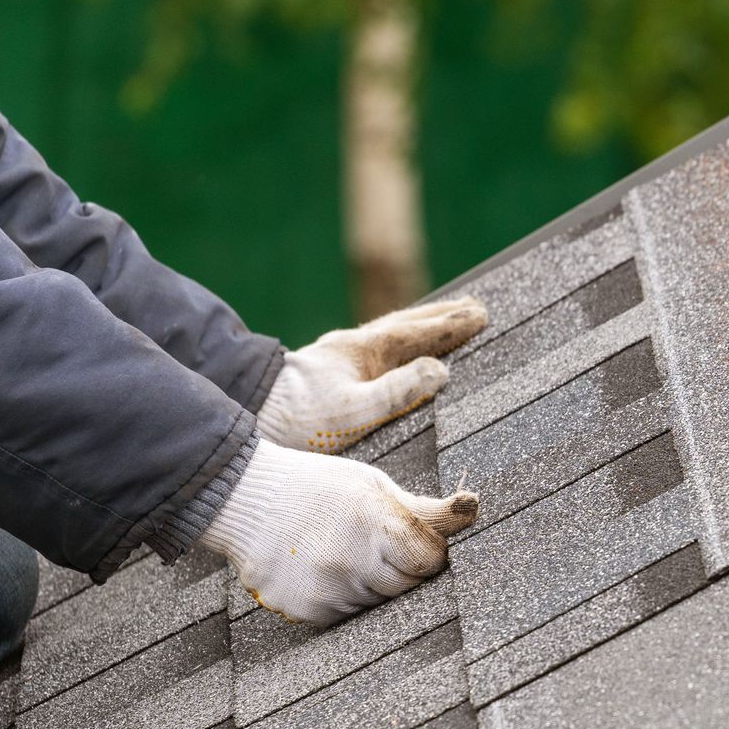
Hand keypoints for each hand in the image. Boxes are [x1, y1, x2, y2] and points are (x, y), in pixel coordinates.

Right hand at [201, 441, 477, 625]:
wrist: (245, 499)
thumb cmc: (321, 488)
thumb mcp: (372, 486)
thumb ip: (423, 508)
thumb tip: (474, 508)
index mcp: (374, 521)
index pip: (430, 561)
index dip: (426, 552)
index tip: (412, 541)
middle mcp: (351, 559)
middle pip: (407, 586)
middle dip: (401, 570)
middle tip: (373, 545)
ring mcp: (327, 589)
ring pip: (378, 604)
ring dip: (370, 585)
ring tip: (340, 551)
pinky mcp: (307, 611)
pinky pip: (347, 615)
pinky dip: (342, 597)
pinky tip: (321, 569)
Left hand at [258, 297, 487, 452]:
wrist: (248, 416)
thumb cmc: (299, 420)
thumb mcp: (355, 410)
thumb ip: (398, 390)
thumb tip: (439, 370)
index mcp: (362, 352)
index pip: (416, 332)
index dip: (450, 325)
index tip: (481, 315)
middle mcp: (352, 349)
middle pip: (405, 325)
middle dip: (441, 318)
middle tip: (474, 308)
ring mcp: (338, 359)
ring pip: (389, 336)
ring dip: (419, 328)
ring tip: (442, 324)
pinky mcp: (327, 375)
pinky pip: (376, 351)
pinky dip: (397, 345)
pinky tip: (394, 356)